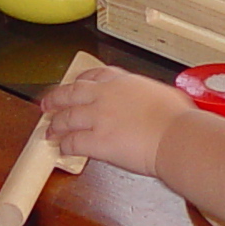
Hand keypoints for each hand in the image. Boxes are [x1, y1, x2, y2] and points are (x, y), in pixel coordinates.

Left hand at [41, 66, 190, 176]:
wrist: (176, 137)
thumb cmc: (177, 120)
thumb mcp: (163, 94)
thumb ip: (149, 96)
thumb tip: (154, 102)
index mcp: (123, 82)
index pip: (94, 75)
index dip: (79, 81)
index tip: (74, 84)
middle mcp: (105, 96)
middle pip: (70, 93)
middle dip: (55, 99)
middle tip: (47, 105)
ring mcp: (98, 118)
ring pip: (66, 118)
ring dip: (55, 125)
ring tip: (49, 131)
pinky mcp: (96, 141)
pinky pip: (73, 143)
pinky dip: (64, 146)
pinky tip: (62, 150)